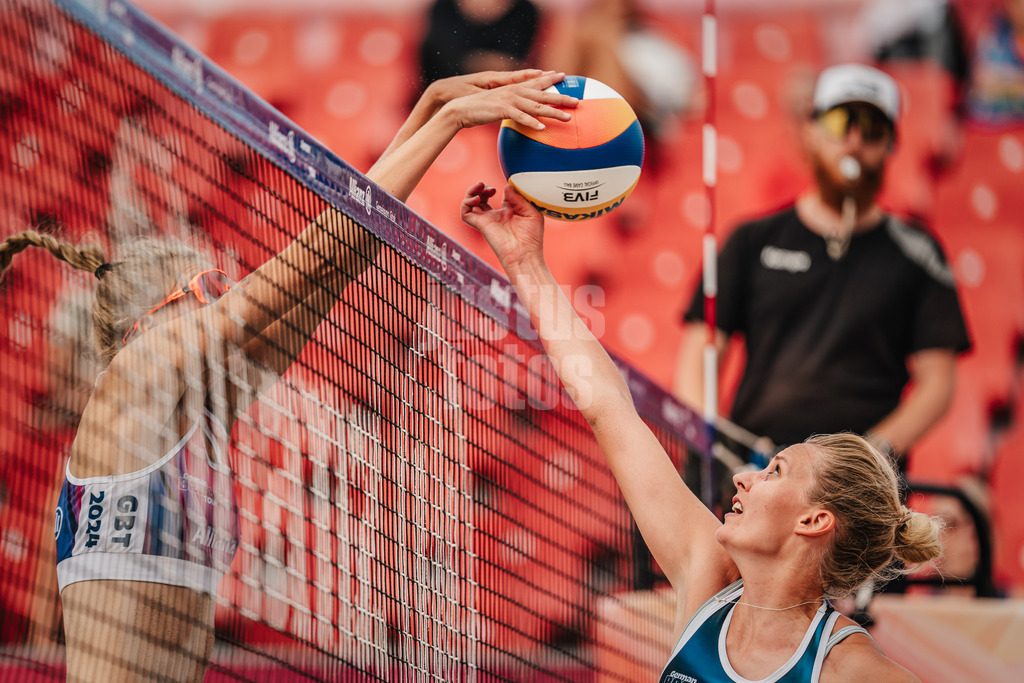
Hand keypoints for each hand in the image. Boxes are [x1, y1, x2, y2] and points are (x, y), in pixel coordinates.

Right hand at [441, 71, 577, 131]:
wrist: (460, 109)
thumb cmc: (478, 110)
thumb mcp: (497, 106)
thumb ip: (511, 107)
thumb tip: (520, 115)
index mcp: (513, 89)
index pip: (536, 82)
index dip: (550, 79)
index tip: (564, 76)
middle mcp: (514, 92)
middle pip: (542, 94)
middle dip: (561, 97)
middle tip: (577, 100)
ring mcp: (509, 100)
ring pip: (536, 106)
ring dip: (552, 112)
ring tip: (567, 117)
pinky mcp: (502, 110)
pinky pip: (520, 117)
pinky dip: (532, 122)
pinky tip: (542, 128)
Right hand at [461, 182, 544, 270]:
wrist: (525, 254)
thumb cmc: (532, 238)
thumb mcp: (531, 212)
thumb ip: (519, 197)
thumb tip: (507, 187)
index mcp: (507, 212)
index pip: (494, 196)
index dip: (496, 188)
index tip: (504, 187)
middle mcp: (495, 216)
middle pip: (479, 198)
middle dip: (481, 188)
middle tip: (489, 187)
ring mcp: (486, 220)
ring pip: (469, 204)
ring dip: (471, 192)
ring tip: (480, 187)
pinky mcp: (480, 225)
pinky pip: (465, 213)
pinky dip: (466, 203)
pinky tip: (477, 199)